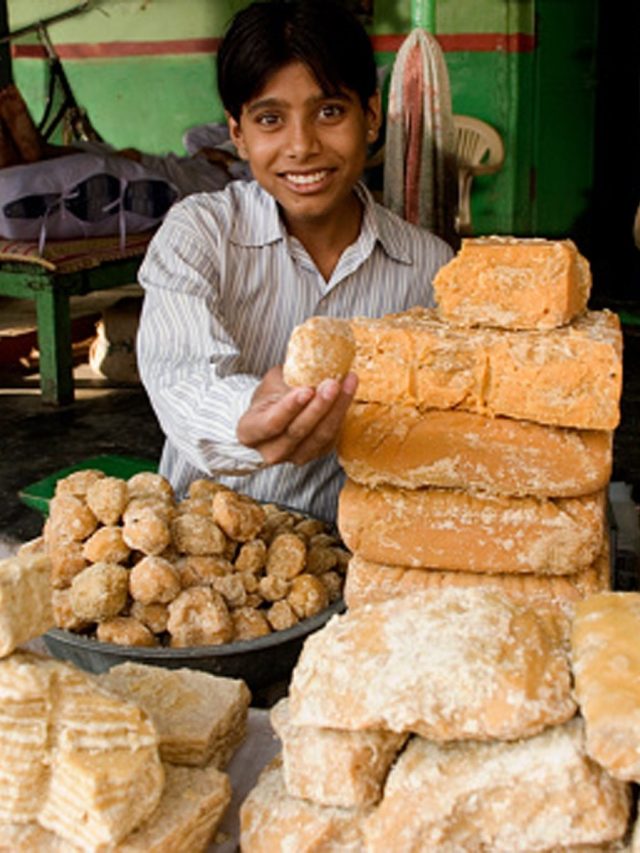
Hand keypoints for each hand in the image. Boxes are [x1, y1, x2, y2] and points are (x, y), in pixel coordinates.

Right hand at [237, 366, 357, 465]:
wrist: (274, 415)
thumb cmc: (269, 397)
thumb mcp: (271, 384)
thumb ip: (288, 378)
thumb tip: (313, 361)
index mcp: (250, 433)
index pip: (271, 423)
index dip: (290, 408)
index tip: (306, 390)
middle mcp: (271, 451)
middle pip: (299, 431)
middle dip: (319, 406)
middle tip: (332, 384)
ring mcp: (295, 456)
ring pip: (320, 436)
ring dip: (336, 408)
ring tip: (347, 383)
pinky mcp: (316, 454)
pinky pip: (333, 436)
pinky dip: (342, 412)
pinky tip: (349, 391)